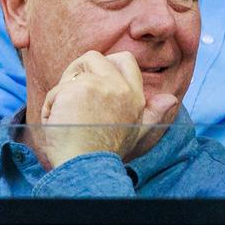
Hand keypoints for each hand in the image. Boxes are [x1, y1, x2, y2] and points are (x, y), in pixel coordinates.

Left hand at [40, 50, 177, 167]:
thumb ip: (154, 114)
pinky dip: (52, 106)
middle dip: (78, 70)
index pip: (125, 60)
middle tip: (73, 93)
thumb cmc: (108, 153)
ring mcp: (97, 85)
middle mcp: (119, 86)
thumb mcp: (138, 132)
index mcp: (134, 95)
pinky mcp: (75, 89)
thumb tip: (172, 99)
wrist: (88, 167)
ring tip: (67, 115)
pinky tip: (59, 122)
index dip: (107, 63)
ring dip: (63, 92)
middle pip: (93, 57)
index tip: (95, 80)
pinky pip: (57, 90)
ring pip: (72, 73)